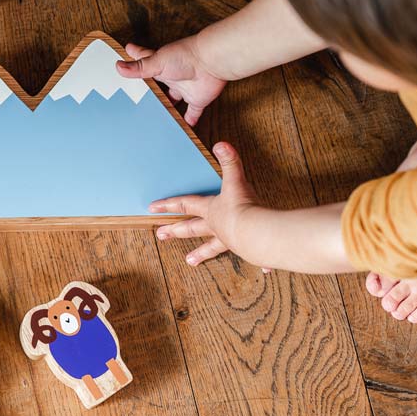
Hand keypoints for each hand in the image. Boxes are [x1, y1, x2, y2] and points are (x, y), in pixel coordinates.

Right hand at [115, 36, 227, 124]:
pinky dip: (188, 121)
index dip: (135, 55)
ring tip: (157, 117)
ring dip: (167, 108)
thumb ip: (138, 67)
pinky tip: (183, 128)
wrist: (211, 62)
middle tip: (140, 98)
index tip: (128, 50)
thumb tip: (119, 66)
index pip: (144, 60)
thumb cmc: (185, 56)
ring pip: (173, 101)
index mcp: (160, 65)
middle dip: (150, 91)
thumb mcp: (156, 62)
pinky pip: (193, 113)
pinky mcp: (197, 100)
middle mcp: (172, 77)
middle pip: (158, 86)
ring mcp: (184, 88)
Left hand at [151, 142, 256, 264]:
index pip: (185, 204)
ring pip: (212, 247)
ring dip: (201, 253)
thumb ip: (229, 162)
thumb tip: (221, 144)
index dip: (168, 205)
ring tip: (189, 261)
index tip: (152, 209)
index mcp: (212, 210)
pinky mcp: (248, 250)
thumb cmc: (243, 208)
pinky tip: (264, 271)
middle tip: (161, 235)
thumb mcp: (236, 181)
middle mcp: (217, 227)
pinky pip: (253, 256)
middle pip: (191, 229)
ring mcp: (230, 240)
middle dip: (175, 230)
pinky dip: (259, 263)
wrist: (257, 233)